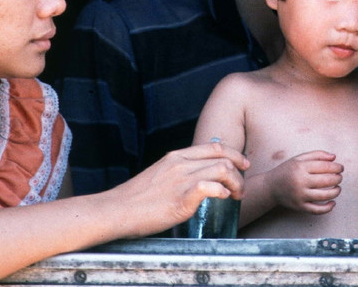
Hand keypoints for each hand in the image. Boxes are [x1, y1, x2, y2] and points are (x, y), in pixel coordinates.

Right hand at [114, 141, 248, 235]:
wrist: (115, 210)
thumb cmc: (135, 200)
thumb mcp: (159, 176)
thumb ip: (177, 174)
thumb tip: (194, 182)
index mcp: (176, 156)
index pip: (214, 146)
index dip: (234, 154)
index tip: (242, 164)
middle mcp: (180, 163)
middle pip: (223, 157)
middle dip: (239, 171)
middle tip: (242, 187)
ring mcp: (181, 179)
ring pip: (223, 169)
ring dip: (236, 183)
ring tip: (236, 196)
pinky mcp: (181, 198)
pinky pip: (210, 187)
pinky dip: (222, 192)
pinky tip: (223, 199)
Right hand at [265, 151, 343, 214]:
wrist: (271, 187)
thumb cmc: (287, 170)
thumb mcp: (299, 158)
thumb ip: (317, 155)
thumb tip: (334, 157)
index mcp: (301, 167)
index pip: (324, 167)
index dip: (336, 167)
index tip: (341, 168)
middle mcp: (300, 181)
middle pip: (326, 181)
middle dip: (337, 178)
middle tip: (340, 177)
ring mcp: (300, 195)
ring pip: (324, 196)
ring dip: (335, 192)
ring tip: (338, 188)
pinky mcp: (299, 207)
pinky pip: (317, 210)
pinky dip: (327, 208)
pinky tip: (333, 203)